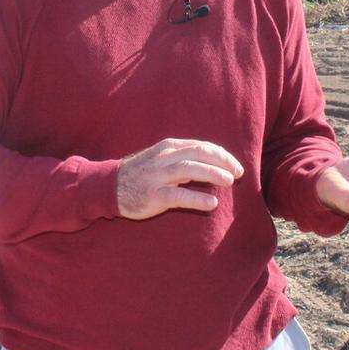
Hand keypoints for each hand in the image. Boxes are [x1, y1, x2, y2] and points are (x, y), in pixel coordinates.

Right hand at [117, 139, 243, 219]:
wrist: (109, 186)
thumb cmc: (140, 173)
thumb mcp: (160, 158)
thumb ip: (183, 158)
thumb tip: (212, 163)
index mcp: (168, 147)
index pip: (201, 146)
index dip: (221, 154)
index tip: (235, 165)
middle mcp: (163, 158)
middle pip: (198, 153)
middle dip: (222, 161)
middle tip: (239, 173)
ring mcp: (157, 176)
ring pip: (190, 169)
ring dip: (212, 174)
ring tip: (229, 181)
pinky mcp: (153, 196)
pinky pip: (178, 196)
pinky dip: (197, 198)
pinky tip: (212, 203)